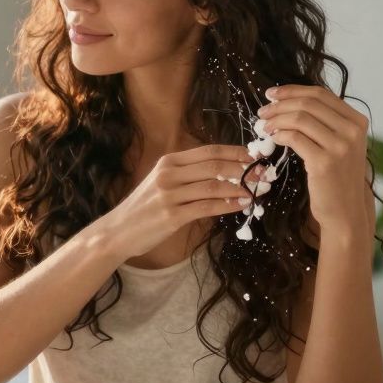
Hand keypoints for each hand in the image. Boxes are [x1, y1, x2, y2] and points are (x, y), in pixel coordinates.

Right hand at [99, 144, 262, 258]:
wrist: (119, 231)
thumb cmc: (145, 208)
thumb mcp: (162, 182)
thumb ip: (188, 174)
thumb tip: (225, 172)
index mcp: (169, 162)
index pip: (209, 151)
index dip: (235, 152)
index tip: (255, 156)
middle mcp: (169, 174)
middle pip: (214, 165)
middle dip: (243, 168)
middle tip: (263, 173)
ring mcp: (170, 195)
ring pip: (213, 186)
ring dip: (239, 187)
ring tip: (257, 190)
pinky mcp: (172, 215)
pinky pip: (207, 207)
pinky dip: (228, 205)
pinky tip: (242, 205)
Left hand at [256, 85, 374, 241]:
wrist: (345, 212)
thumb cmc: (336, 178)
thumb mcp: (340, 144)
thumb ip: (325, 122)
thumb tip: (290, 100)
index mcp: (357, 121)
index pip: (321, 94)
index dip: (292, 90)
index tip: (272, 94)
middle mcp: (352, 131)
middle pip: (308, 103)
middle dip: (280, 104)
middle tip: (263, 112)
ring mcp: (340, 146)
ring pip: (300, 118)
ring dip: (276, 119)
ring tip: (264, 126)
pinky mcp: (324, 162)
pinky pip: (295, 138)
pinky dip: (279, 134)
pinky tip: (273, 139)